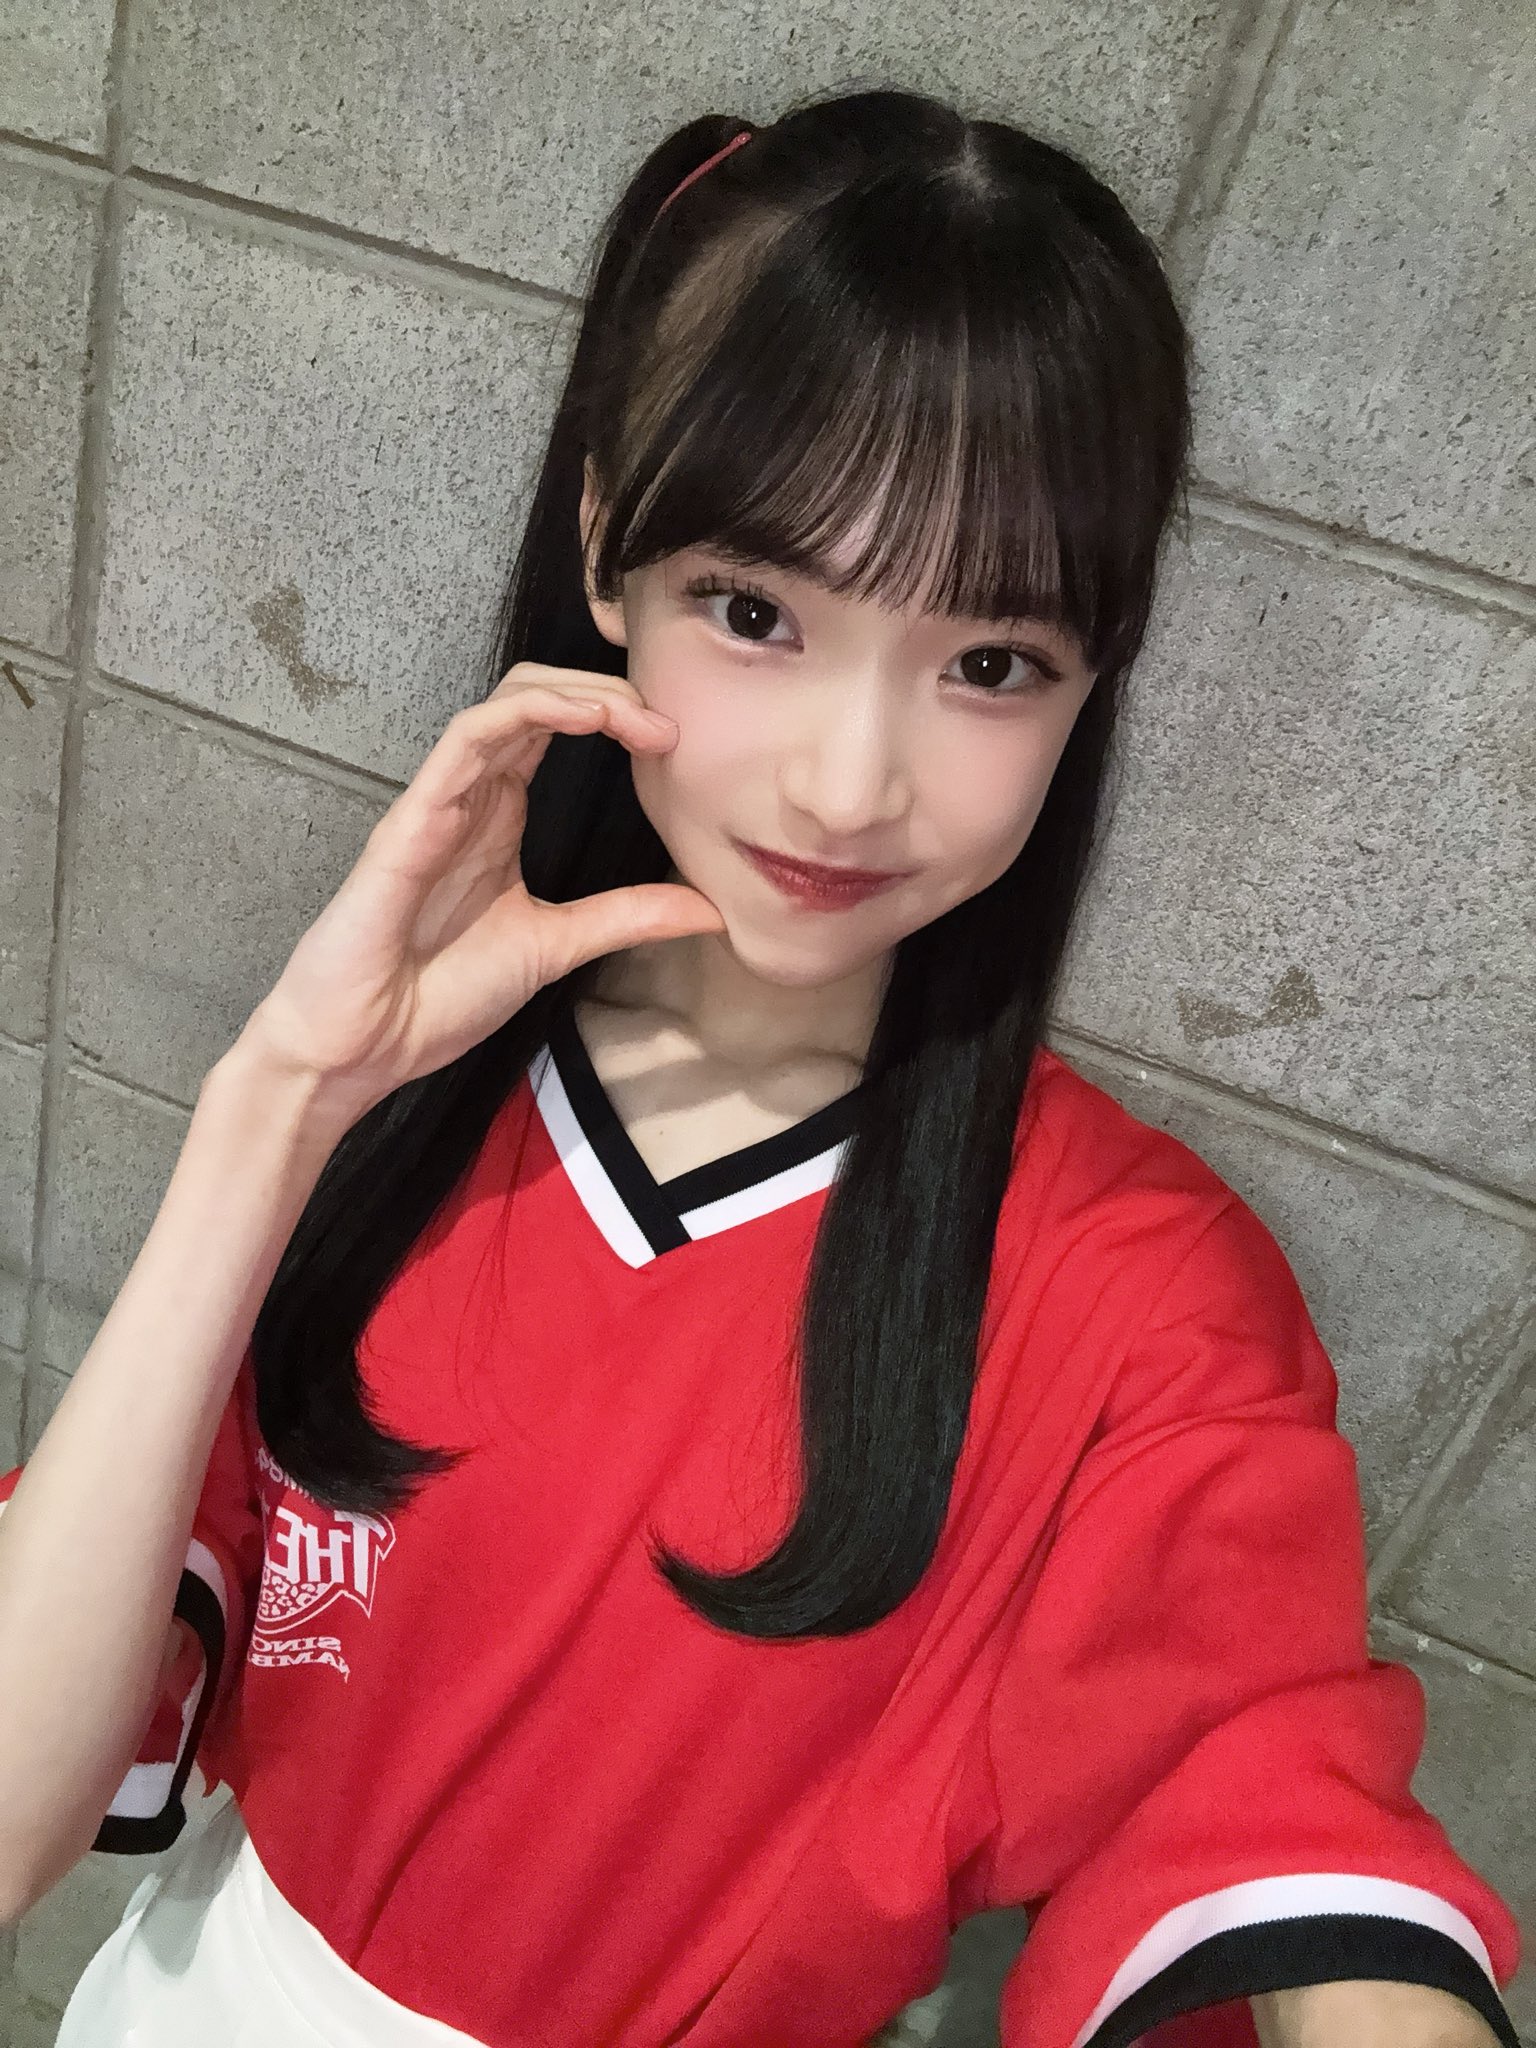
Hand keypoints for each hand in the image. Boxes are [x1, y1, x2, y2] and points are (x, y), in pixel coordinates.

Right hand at [239, 663, 723, 1124]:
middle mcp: (470, 797)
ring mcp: (439, 802)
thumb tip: (709, 909)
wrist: (362, 1049)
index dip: (615, 715)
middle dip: (605, 691)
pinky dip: (526, 714)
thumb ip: (625, 918)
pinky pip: (466, 741)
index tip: (676, 743)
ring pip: (504, 704)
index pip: (554, 729)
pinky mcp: (412, 820)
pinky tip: (581, 717)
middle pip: (533, 697)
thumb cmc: (437, 997)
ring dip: (576, 694)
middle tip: (666, 723)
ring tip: (637, 715)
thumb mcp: (555, 947)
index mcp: (498, 818)